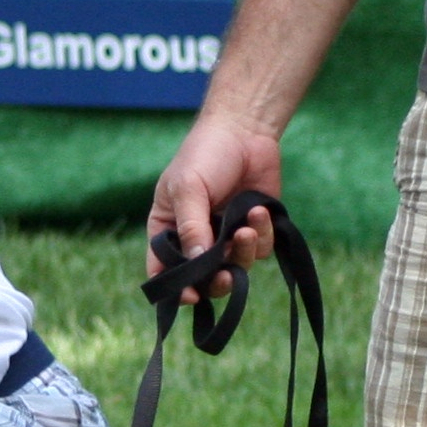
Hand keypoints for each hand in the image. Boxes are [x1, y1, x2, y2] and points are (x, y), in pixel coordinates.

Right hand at [148, 113, 282, 300]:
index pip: (164, 270)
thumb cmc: (205, 154)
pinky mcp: (254, 230)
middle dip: (218, 281)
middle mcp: (196, 238)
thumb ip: (191, 226)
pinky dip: (262, 234)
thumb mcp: (189, 188)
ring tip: (247, 225)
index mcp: (169, 229)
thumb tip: (196, 262)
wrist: (245, 131)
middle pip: (204, 279)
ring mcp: (226, 236)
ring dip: (244, 251)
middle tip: (227, 275)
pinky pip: (260, 250)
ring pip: (236, 267)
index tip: (191, 295)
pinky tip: (259, 210)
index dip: (175, 288)